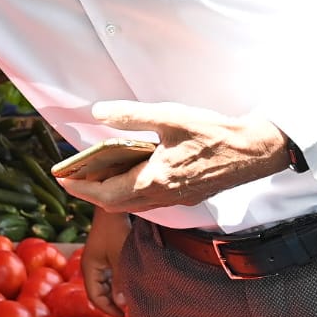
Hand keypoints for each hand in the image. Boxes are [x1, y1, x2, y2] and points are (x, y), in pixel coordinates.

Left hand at [57, 100, 291, 212]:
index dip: (81, 188)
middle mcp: (163, 196)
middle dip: (90, 193)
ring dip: (111, 193)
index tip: (62, 179)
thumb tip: (98, 112)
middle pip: (116, 204)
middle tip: (72, 178)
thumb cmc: (214, 133)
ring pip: (134, 204)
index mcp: (154, 180)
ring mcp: (176, 199)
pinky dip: (132, 190)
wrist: (254, 151)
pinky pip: (150, 200)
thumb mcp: (169, 116)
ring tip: (94, 174)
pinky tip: (130, 172)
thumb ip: (131, 115)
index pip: (106, 193)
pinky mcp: (187, 196)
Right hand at [79, 210, 130, 316]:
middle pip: (98, 292)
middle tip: (129, 312)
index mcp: (89, 269)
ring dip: (115, 294)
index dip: (108, 309)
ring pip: (104, 285)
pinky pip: (108, 277)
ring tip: (130, 300)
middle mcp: (90, 267)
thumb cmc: (115, 232)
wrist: (113, 210)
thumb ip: (121, 282)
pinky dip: (116, 284)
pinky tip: (128, 286)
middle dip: (111, 303)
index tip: (123, 316)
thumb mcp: (120, 259)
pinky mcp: (104, 257)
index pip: (95, 297)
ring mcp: (96, 262)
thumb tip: (122, 304)